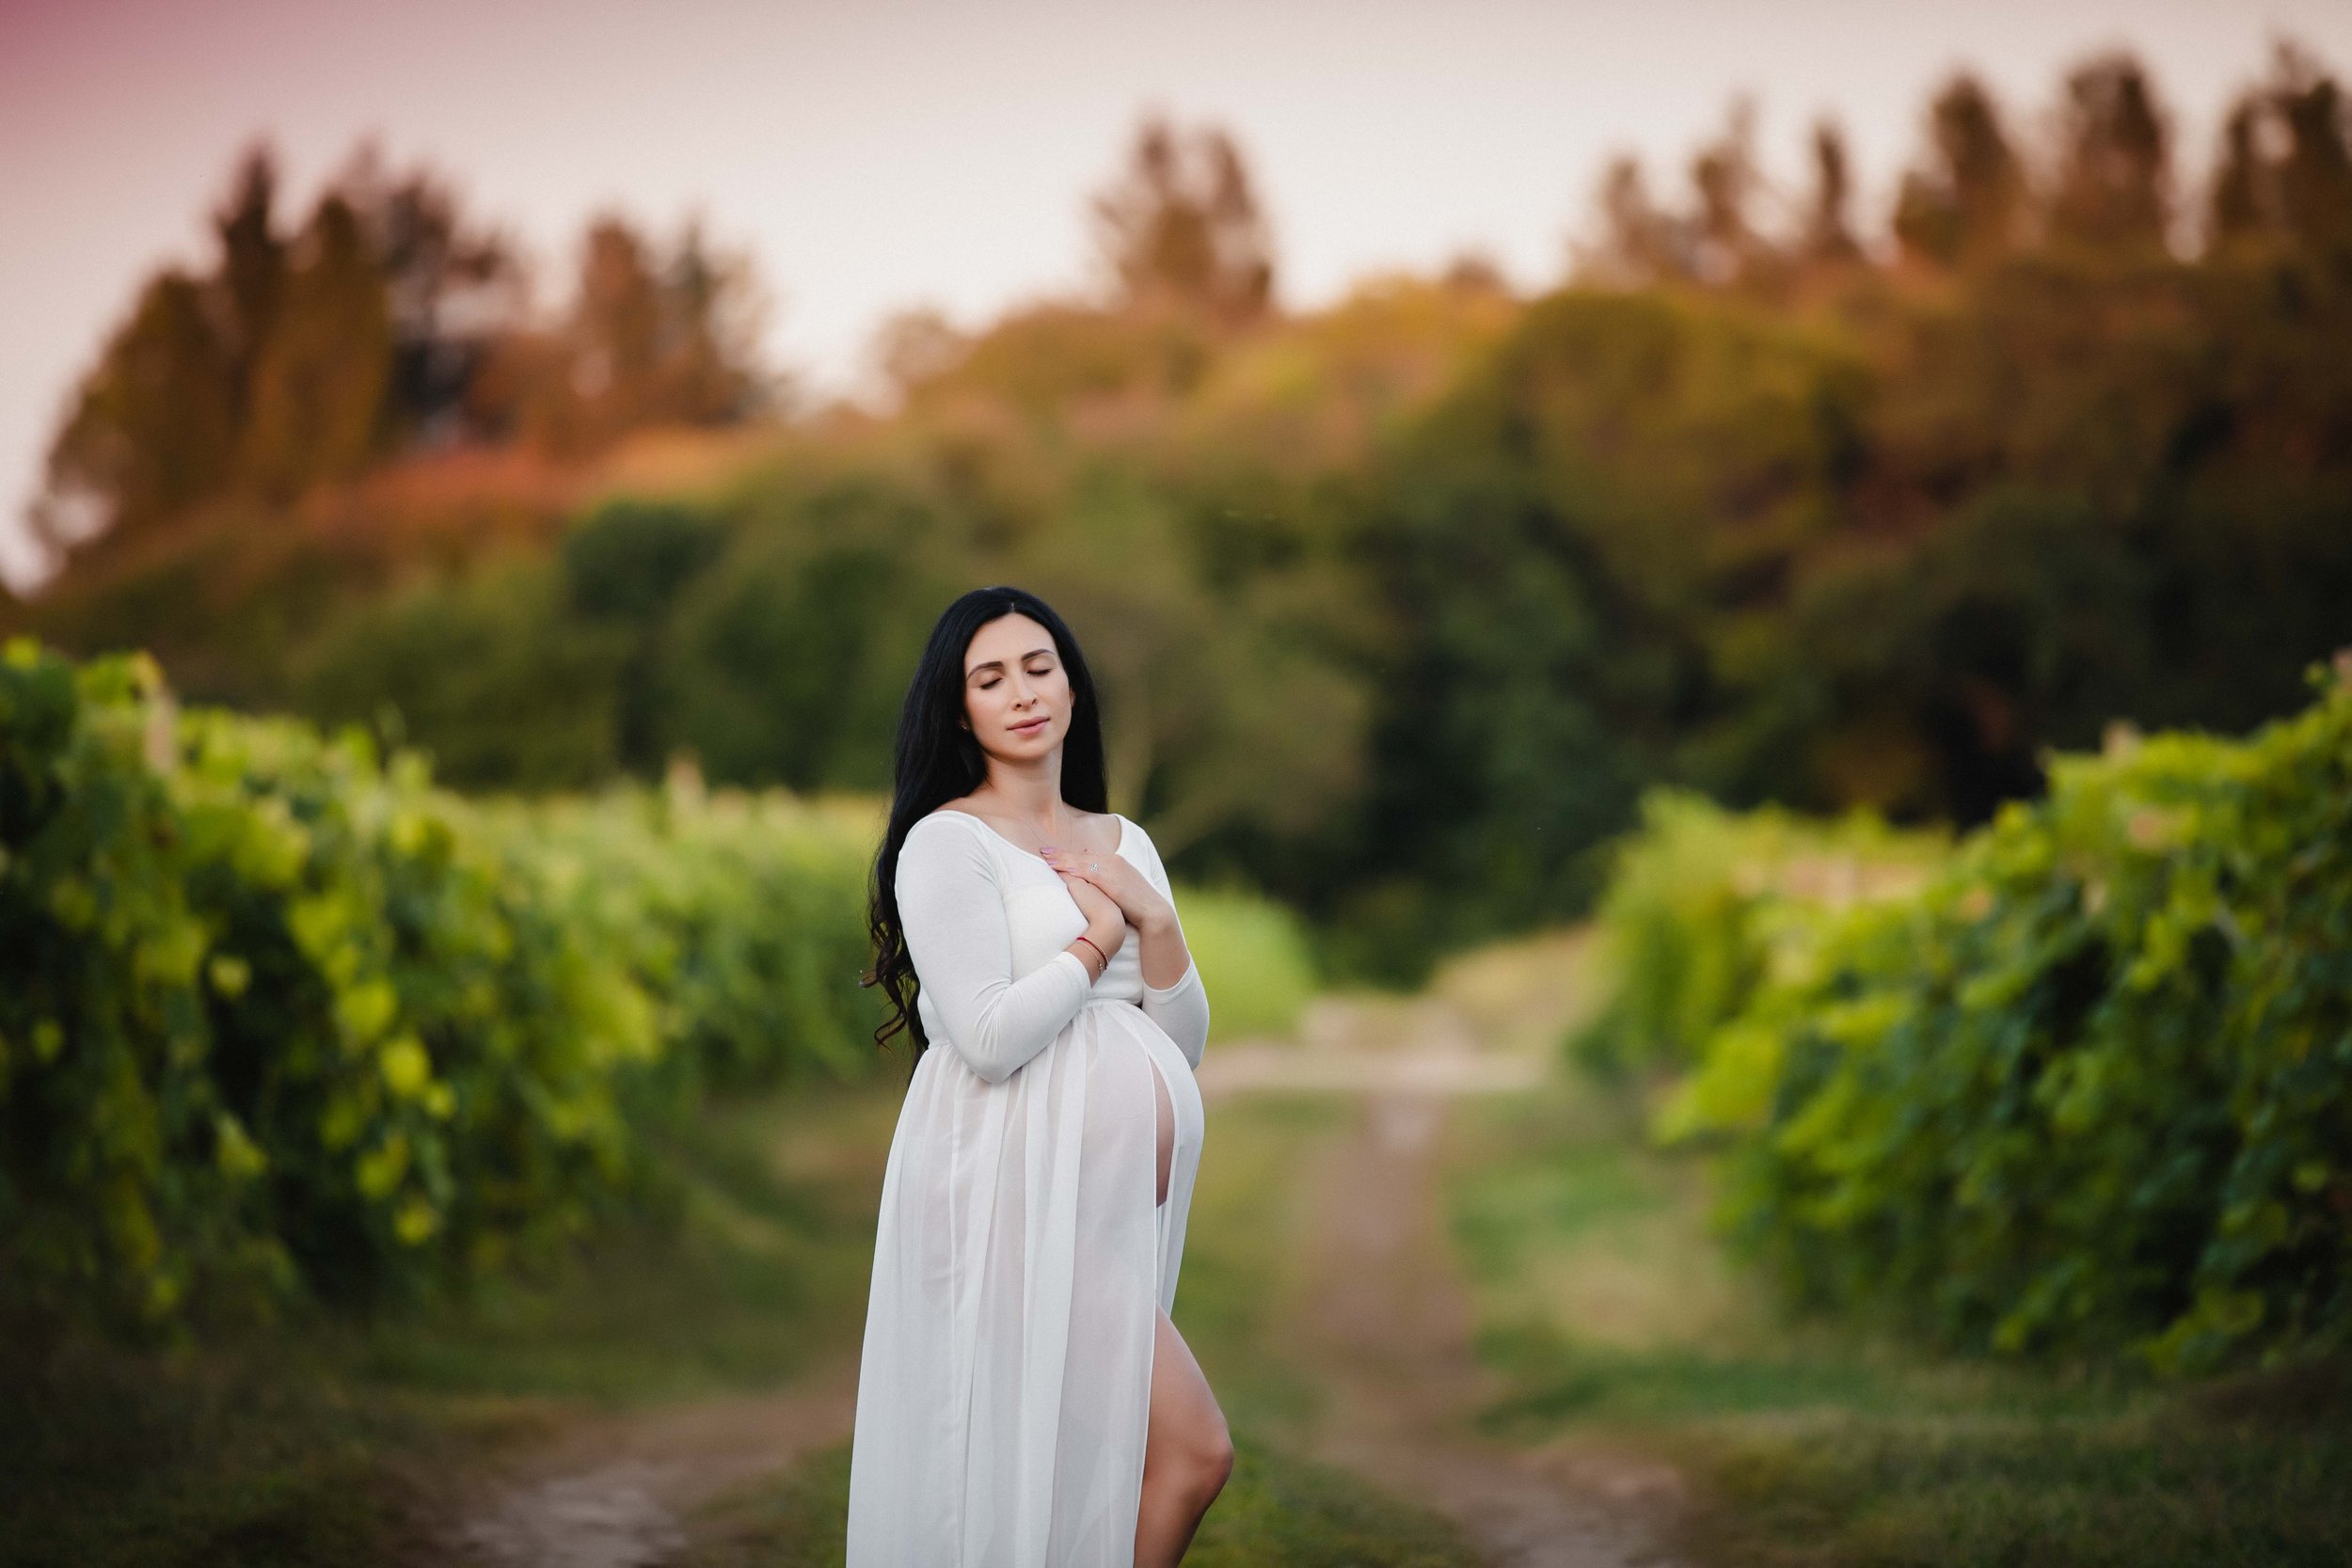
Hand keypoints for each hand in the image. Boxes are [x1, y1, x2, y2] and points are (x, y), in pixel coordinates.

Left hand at [1042, 843, 1172, 934]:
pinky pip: (1085, 870)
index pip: (1088, 856)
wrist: (1154, 913)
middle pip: (1082, 855)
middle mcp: (1113, 861)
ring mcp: (1112, 868)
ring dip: (1062, 858)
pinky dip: (1070, 867)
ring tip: (1045, 856)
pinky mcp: (1110, 879)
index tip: (1055, 853)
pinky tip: (1057, 867)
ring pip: (1081, 860)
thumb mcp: (1123, 890)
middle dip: (1062, 853)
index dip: (1070, 855)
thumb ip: (1108, 883)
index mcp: (1116, 862)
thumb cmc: (1138, 906)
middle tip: (1043, 850)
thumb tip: (1094, 882)